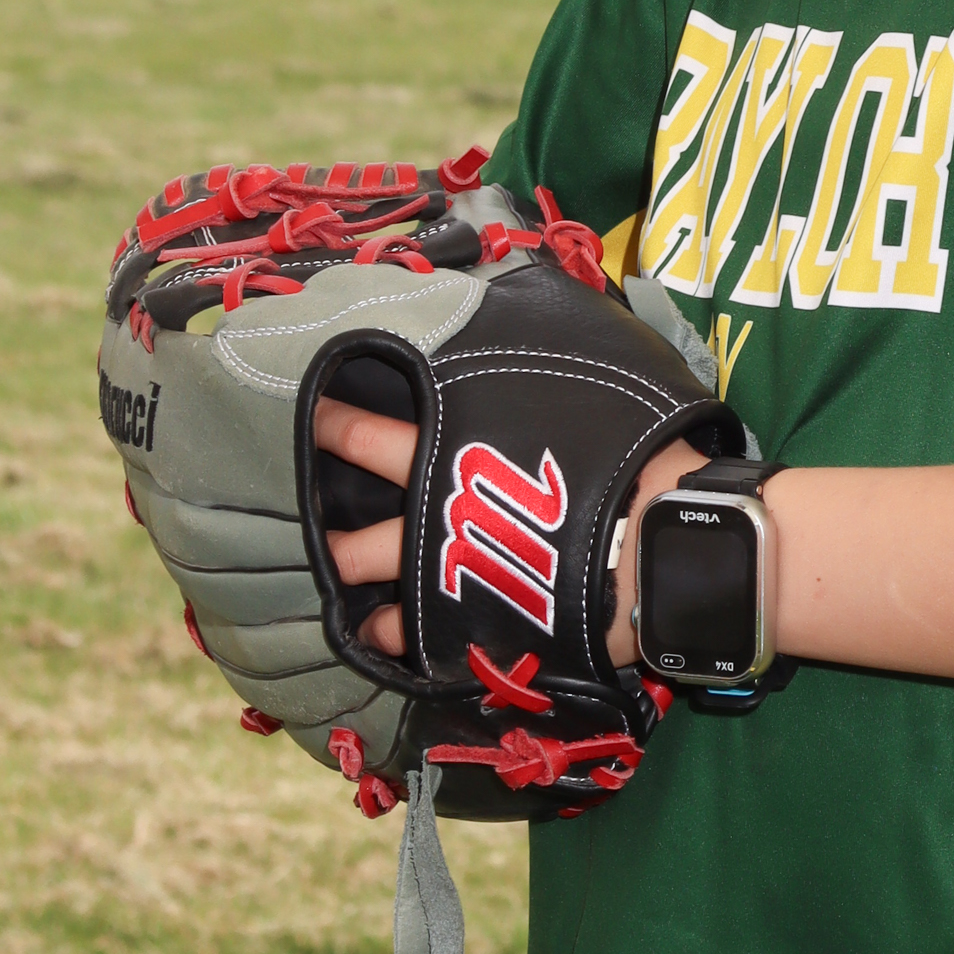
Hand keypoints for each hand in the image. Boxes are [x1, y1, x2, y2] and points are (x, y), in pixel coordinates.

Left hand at [312, 399, 707, 670]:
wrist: (659, 547)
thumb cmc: (628, 458)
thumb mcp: (588, 388)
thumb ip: (541, 373)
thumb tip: (534, 318)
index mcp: (454, 453)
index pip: (370, 436)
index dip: (331, 425)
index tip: (303, 414)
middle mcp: (436, 514)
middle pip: (358, 527)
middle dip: (319, 511)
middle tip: (294, 505)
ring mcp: (447, 574)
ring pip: (375, 575)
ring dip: (348, 573)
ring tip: (330, 574)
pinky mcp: (469, 626)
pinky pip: (411, 634)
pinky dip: (391, 632)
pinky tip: (381, 631)